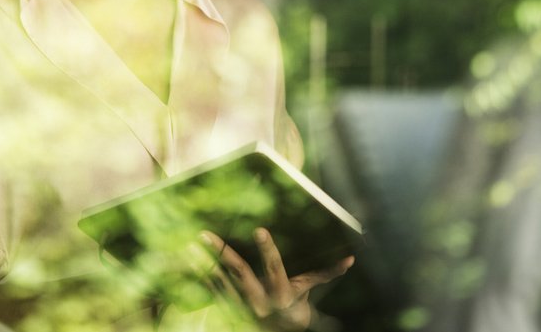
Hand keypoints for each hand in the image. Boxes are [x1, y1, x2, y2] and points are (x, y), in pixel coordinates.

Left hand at [201, 228, 353, 331]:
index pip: (275, 269)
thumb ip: (325, 275)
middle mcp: (259, 301)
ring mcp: (242, 307)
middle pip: (239, 274)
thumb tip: (350, 261)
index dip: (268, 251)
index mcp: (281, 295)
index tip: (259, 230)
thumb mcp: (309, 294)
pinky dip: (202, 275)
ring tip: (191, 243)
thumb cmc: (295, 310)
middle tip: (206, 235)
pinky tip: (190, 260)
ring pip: (220, 282)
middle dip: (223, 254)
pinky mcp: (230, 309)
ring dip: (205, 262)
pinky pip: (213, 291)